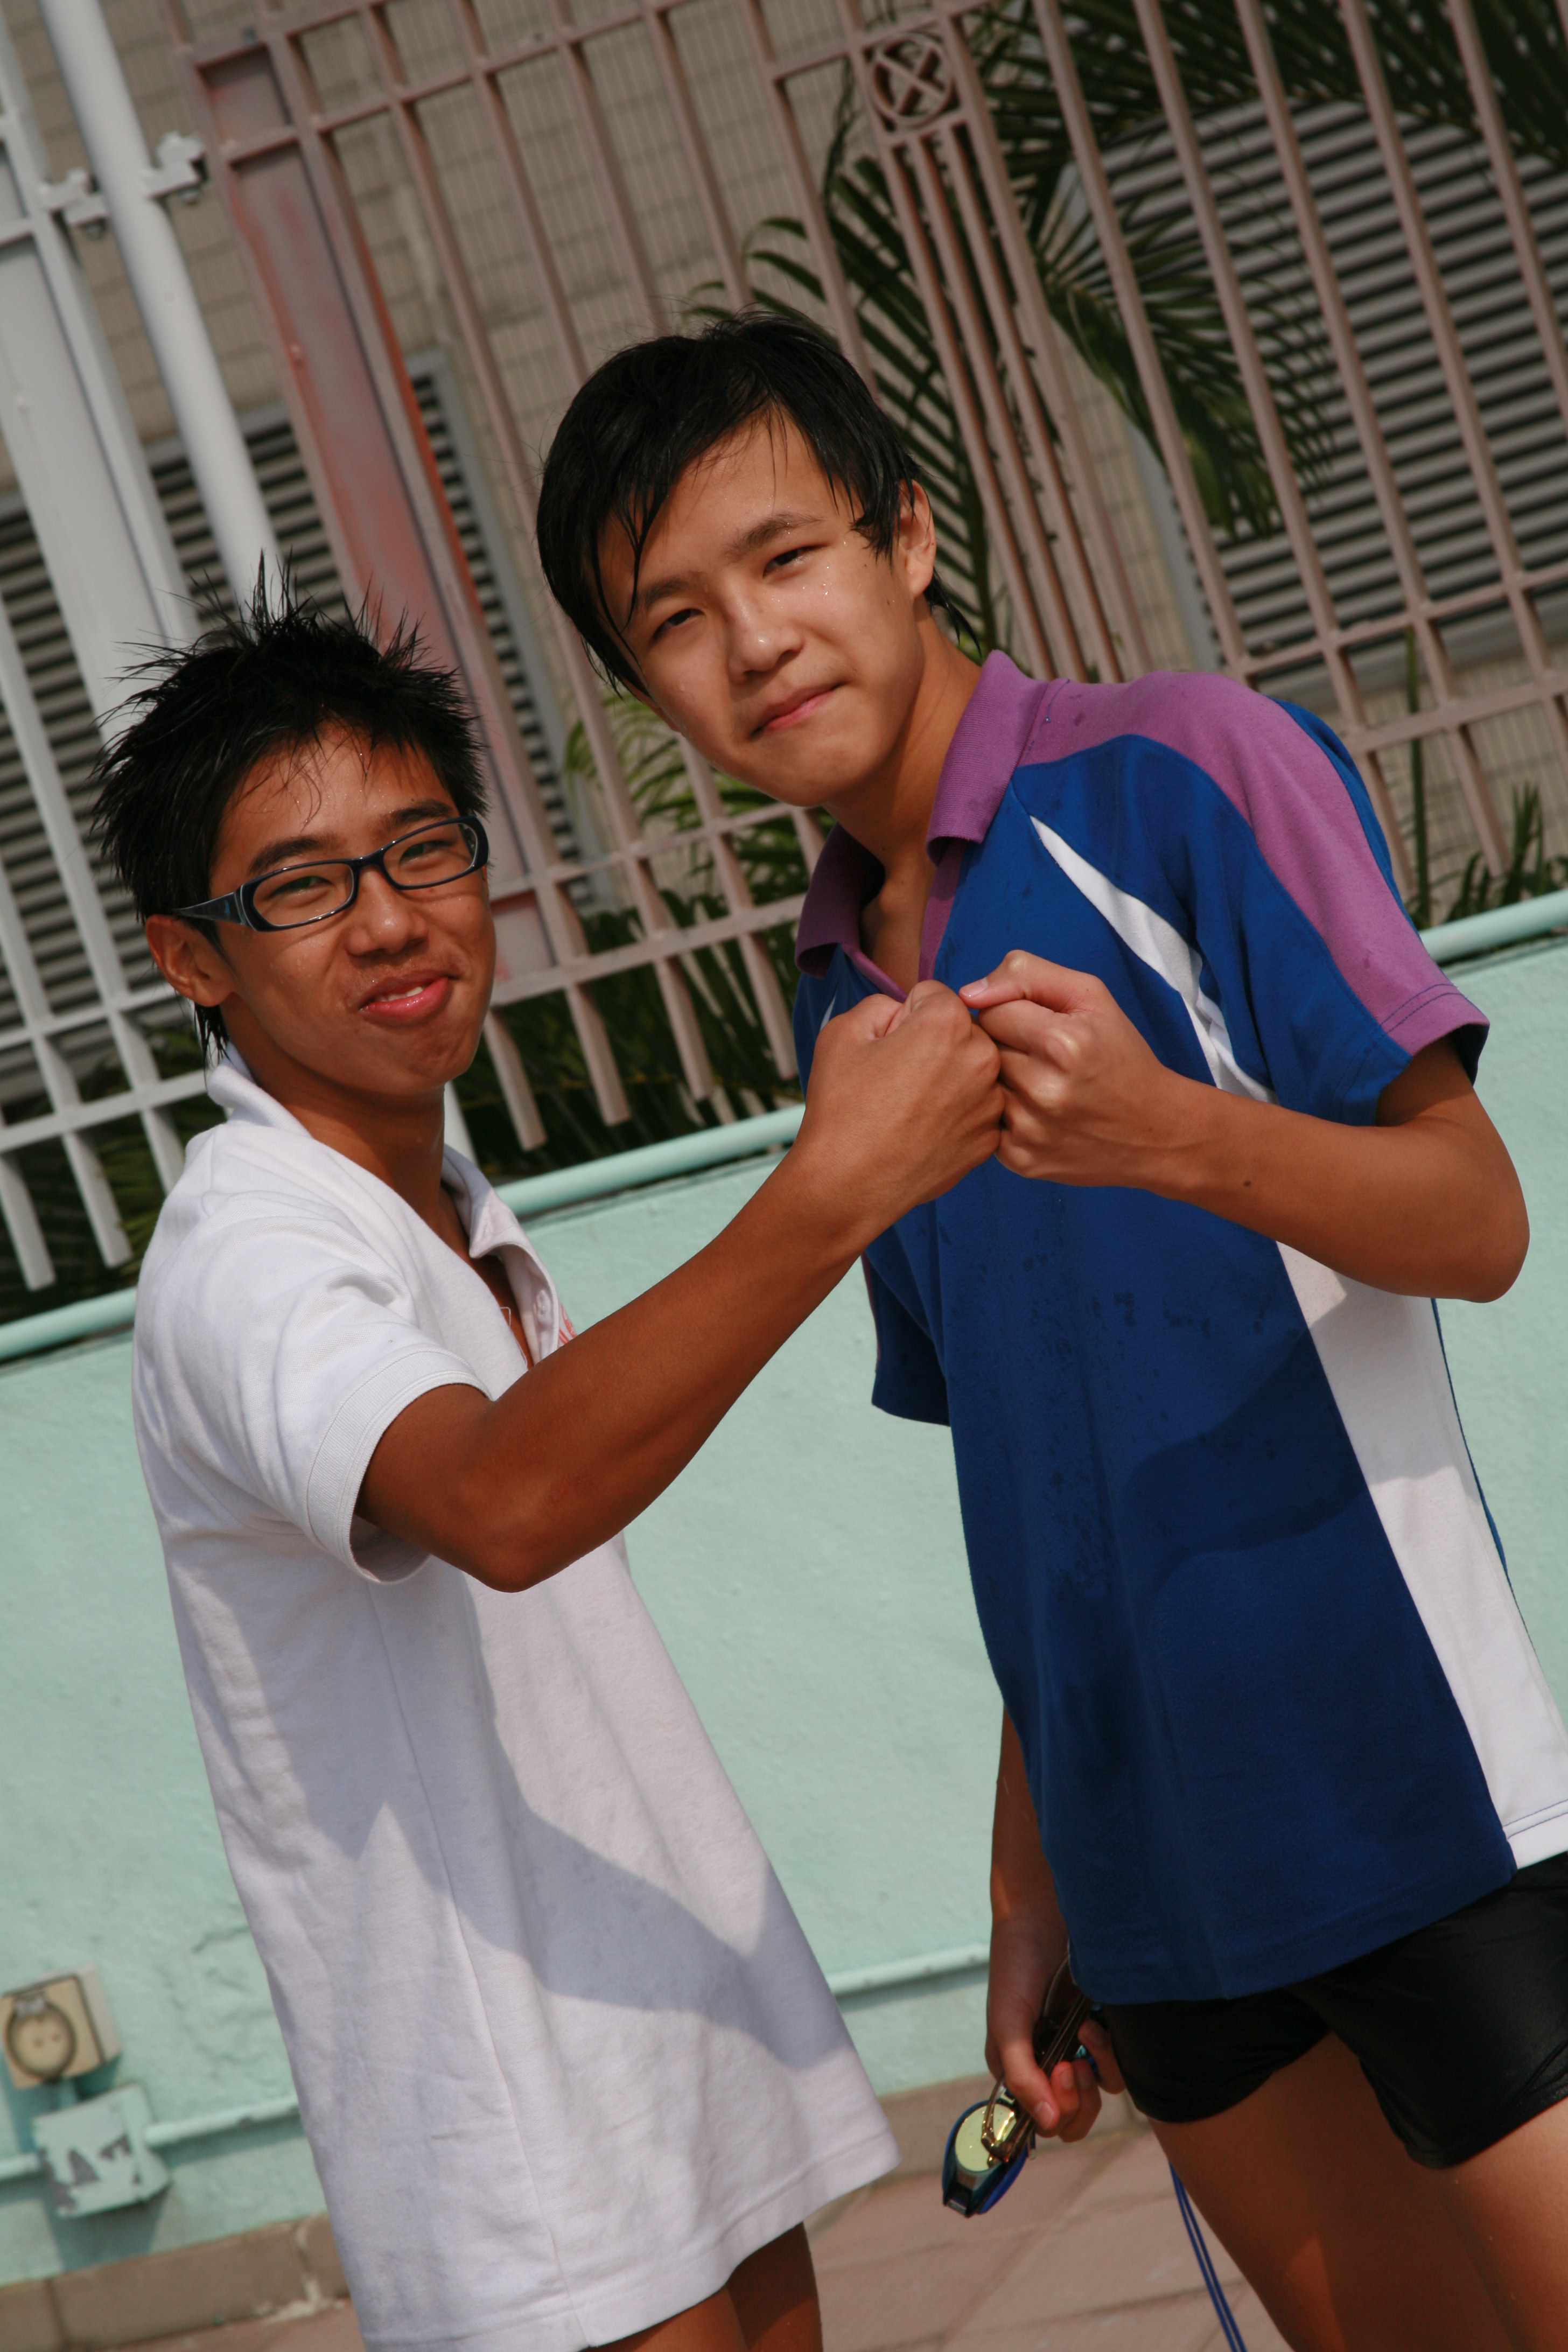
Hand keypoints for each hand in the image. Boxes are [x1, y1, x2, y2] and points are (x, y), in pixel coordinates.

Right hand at [794, 981, 1001, 1245]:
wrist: (847, 1184)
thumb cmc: (841, 1109)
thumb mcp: (843, 1031)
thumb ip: (883, 1003)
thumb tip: (906, 1012)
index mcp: (947, 1024)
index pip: (934, 995)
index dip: (905, 1017)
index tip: (888, 1046)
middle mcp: (981, 1058)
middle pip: (959, 1032)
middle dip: (933, 1045)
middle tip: (897, 1078)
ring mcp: (990, 1103)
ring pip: (970, 1071)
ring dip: (948, 1079)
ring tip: (909, 1107)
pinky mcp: (989, 1139)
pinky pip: (974, 1109)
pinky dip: (954, 1115)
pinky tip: (922, 1131)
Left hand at [960, 952, 1185, 1188]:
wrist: (1154, 1131)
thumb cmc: (1120, 1055)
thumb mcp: (1090, 996)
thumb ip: (1027, 974)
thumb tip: (968, 992)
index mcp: (1062, 1042)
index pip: (990, 1012)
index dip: (1011, 1014)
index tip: (1037, 1028)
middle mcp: (1043, 1089)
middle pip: (981, 1050)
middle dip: (1004, 1047)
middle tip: (1039, 1058)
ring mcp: (1029, 1129)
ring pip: (980, 1087)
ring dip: (1001, 1081)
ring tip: (1039, 1084)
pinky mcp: (1020, 1158)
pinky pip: (986, 1122)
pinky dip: (1004, 1115)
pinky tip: (1036, 1113)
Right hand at [985, 1915, 1120, 2145]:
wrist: (1044, 1915)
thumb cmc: (1016, 1968)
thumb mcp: (1008, 2023)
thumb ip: (1022, 2075)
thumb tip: (1048, 2121)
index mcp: (1023, 2070)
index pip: (1047, 2123)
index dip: (1058, 2110)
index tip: (1058, 2072)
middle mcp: (1053, 2064)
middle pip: (1079, 2118)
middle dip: (1080, 2100)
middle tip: (1072, 2064)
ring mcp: (1081, 2046)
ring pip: (1103, 2089)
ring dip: (1098, 2068)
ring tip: (1085, 2030)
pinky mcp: (1106, 2026)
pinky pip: (1122, 2060)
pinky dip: (1112, 2050)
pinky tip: (1096, 2021)